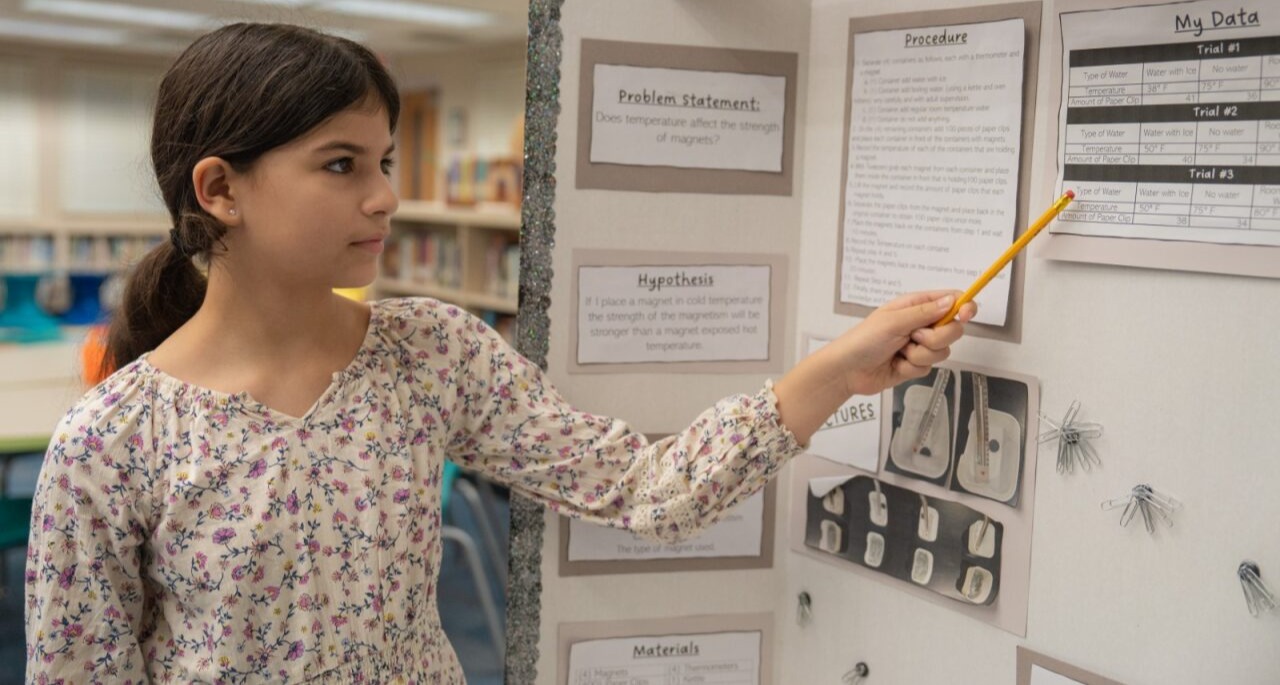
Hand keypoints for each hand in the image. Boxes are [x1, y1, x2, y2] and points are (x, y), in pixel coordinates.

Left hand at [835, 290, 975, 395]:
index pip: (951, 300)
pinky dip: (912, 367)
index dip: (964, 306)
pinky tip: (896, 364)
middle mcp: (921, 323)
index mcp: (915, 306)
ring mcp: (919, 344)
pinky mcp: (916, 364)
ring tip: (899, 352)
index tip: (966, 315)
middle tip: (914, 337)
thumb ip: (925, 312)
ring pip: (942, 350)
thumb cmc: (863, 340)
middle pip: (953, 329)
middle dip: (936, 338)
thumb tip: (952, 300)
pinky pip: (929, 367)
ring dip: (920, 355)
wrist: (848, 371)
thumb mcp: (893, 321)